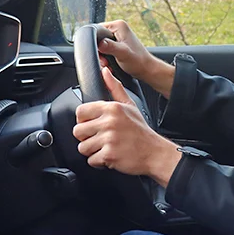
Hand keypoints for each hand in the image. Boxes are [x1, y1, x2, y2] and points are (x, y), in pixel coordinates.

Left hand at [74, 66, 181, 186]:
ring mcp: (109, 139)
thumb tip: (105, 72)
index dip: (83, 121)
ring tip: (105, 148)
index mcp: (112, 108)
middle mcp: (109, 122)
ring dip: (92, 151)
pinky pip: (91, 160)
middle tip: (99, 139)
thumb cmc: (141, 130)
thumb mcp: (130, 105)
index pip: (80, 112)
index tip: (92, 126)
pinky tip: (109, 156)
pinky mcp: (109, 155)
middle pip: (78, 131)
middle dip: (86, 138)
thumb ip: (115, 87)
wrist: (155, 153)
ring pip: (82, 147)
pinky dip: (99, 162)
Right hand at [97, 20, 175, 97]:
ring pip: (100, 45)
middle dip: (99, 51)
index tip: (101, 54)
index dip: (94, 42)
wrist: (146, 70)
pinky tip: (110, 64)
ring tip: (108, 64)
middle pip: (97, 38)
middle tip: (105, 61)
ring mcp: (118, 36)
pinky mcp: (117, 44)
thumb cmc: (138, 61)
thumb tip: (99, 43)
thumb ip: (110, 47)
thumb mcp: (122, 53)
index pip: (96, 30)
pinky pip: (105, 49)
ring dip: (102, 56)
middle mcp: (117, 28)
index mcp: (118, 25)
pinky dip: (105, 57)